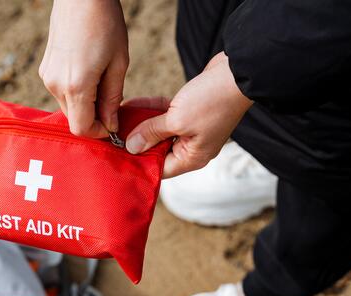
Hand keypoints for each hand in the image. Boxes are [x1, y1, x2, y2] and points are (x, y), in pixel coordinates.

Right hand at [39, 0, 128, 137]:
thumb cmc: (104, 24)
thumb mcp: (118, 63)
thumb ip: (112, 98)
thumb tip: (111, 124)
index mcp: (76, 86)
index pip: (82, 128)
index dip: (99, 132)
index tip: (113, 125)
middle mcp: (56, 85)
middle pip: (74, 119)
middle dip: (93, 118)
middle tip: (112, 104)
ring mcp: (47, 77)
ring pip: (67, 106)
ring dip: (85, 104)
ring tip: (102, 82)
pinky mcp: (45, 69)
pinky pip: (61, 91)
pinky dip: (76, 92)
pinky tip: (89, 72)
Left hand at [124, 52, 252, 177]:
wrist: (238, 71)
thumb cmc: (212, 100)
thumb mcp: (177, 120)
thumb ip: (152, 133)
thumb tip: (131, 147)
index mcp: (193, 157)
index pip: (160, 168)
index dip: (139, 162)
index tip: (117, 153)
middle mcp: (193, 146)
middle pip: (157, 149)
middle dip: (136, 140)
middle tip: (112, 135)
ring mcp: (192, 128)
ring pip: (159, 129)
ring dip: (141, 123)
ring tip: (117, 119)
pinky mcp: (191, 110)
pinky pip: (165, 114)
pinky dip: (151, 110)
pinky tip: (131, 104)